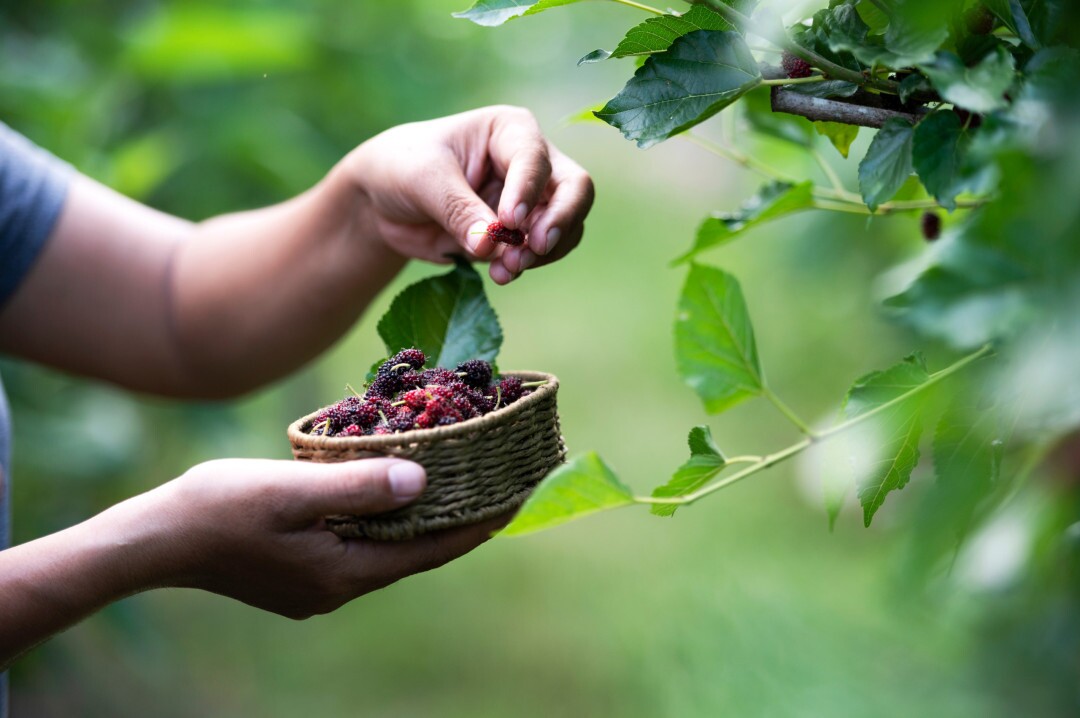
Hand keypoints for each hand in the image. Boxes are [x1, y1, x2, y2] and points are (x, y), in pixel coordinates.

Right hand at [149, 458, 502, 618]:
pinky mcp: (301, 574)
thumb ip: (357, 486)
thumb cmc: (220, 508)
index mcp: (346, 572)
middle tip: (494, 488)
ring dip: (419, 521)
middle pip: (415, 553)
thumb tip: (423, 482)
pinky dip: (384, 521)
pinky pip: (360, 546)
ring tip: (453, 487)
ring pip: (388, 550)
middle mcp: (340, 588)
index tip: (517, 500)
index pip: (432, 550)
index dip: (477, 525)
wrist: (156, 540)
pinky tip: (388, 495)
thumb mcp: (291, 490)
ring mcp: (319, 585)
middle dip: (455, 521)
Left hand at [344, 105, 594, 284]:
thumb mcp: (423, 179)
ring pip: (565, 226)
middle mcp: (531, 163)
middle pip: (575, 190)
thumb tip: (491, 244)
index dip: (528, 192)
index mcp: (510, 131)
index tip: (509, 221)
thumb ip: (458, 209)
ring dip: (541, 252)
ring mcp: (531, 200)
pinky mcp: (520, 234)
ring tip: (505, 269)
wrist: (383, 202)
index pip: (536, 160)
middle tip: (533, 248)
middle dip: (558, 222)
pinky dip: (526, 266)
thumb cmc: (402, 168)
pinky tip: (499, 274)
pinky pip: (542, 253)